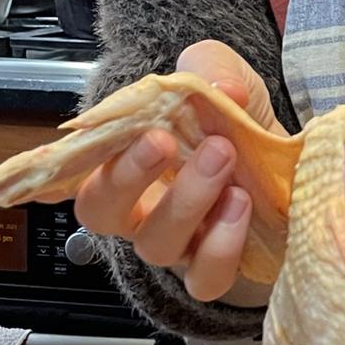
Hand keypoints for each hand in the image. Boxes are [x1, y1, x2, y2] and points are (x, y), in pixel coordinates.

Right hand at [72, 39, 281, 301]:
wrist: (282, 160)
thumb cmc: (232, 121)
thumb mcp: (222, 76)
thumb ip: (212, 67)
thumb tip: (222, 88)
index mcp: (124, 162)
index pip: (74, 168)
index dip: (63, 164)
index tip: (98, 134)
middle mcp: (139, 210)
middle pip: (103, 211)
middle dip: (128, 175)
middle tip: (164, 141)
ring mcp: (175, 244)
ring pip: (156, 245)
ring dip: (187, 201)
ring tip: (223, 159)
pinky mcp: (214, 269)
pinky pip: (204, 278)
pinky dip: (222, 245)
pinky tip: (242, 204)